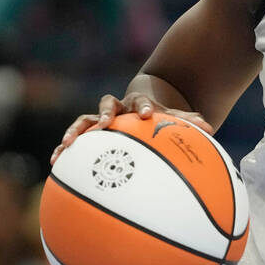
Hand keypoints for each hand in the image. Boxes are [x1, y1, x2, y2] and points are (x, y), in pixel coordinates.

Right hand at [51, 93, 213, 163]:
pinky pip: (74, 139)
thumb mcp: (172, 118)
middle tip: (104, 123)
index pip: (141, 101)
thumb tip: (210, 127)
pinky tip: (54, 162)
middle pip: (108, 104)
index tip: (144, 115)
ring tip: (66, 145)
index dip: (141, 107)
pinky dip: (64, 148)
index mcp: (139, 104)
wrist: (138, 105)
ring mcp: (100, 118)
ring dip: (76, 131)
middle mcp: (118, 108)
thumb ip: (188, 122)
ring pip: (85, 120)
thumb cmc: (158, 117)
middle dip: (105, 113)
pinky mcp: (88, 131)